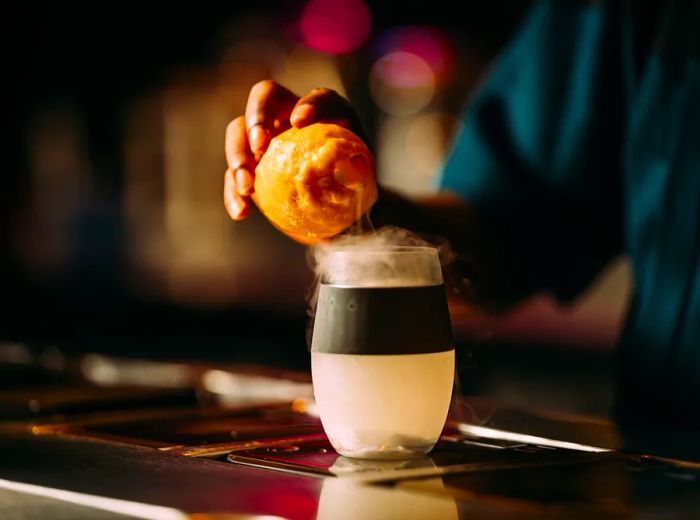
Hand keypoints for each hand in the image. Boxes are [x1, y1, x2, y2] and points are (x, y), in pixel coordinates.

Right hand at [224, 80, 365, 219]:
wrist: (344, 211)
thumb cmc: (355, 187)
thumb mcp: (363, 176)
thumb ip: (356, 171)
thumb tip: (344, 172)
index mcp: (319, 110)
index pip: (317, 97)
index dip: (307, 104)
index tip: (299, 122)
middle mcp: (286, 117)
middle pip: (261, 101)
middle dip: (255, 120)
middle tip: (260, 146)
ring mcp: (264, 143)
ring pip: (238, 134)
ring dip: (237, 157)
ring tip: (247, 185)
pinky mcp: (251, 171)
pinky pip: (233, 178)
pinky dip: (232, 193)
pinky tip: (241, 212)